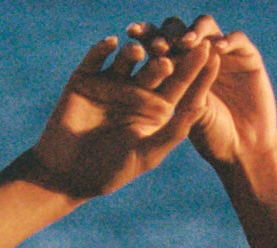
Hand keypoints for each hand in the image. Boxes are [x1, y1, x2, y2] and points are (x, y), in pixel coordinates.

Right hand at [23, 31, 220, 198]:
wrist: (65, 175)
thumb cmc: (109, 172)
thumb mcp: (145, 155)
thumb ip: (172, 133)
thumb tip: (200, 107)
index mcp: (156, 109)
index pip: (180, 85)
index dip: (195, 70)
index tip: (211, 53)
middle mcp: (136, 92)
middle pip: (155, 67)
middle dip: (167, 55)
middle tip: (178, 44)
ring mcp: (110, 83)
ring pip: (126, 59)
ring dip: (135, 52)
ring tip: (141, 52)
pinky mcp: (85, 79)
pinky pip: (95, 58)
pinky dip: (101, 49)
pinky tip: (111, 43)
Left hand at [127, 16, 276, 173]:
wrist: (245, 150)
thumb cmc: (211, 140)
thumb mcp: (187, 117)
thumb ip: (177, 91)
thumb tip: (165, 63)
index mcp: (177, 68)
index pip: (159, 45)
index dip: (148, 40)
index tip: (138, 41)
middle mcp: (199, 55)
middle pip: (179, 31)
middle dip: (169, 34)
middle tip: (163, 43)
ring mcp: (224, 53)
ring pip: (206, 28)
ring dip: (195, 32)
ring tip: (188, 43)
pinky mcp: (248, 56)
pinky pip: (238, 39)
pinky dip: (229, 40)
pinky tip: (218, 49)